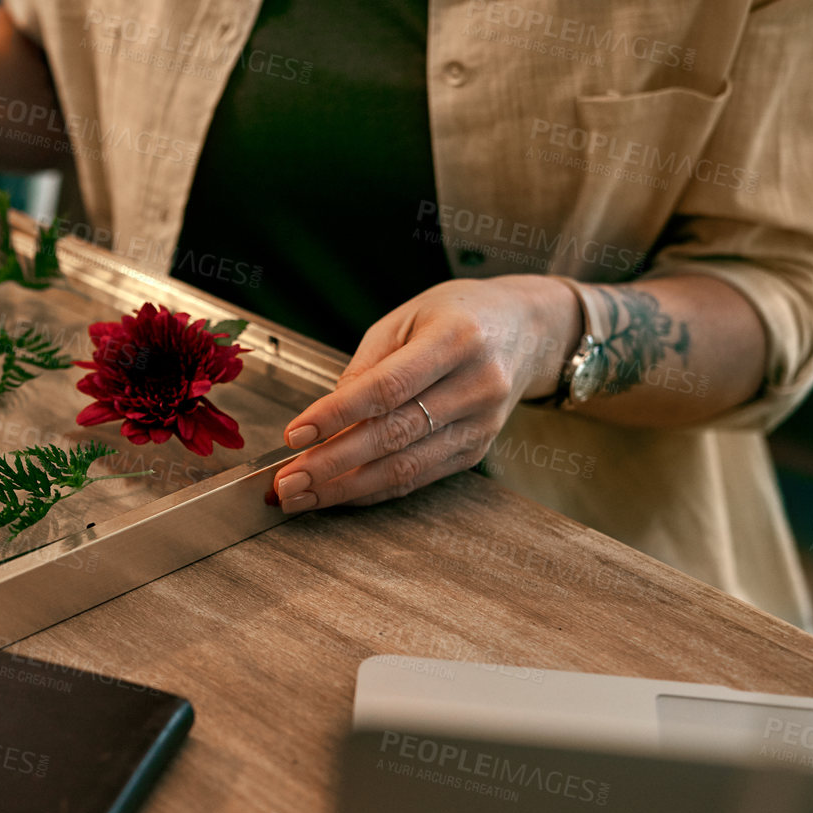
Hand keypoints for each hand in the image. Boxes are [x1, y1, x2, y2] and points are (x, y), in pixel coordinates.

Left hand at [272, 275, 579, 511]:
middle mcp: (477, 385)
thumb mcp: (405, 319)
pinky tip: (337, 495)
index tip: (293, 435)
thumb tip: (324, 417)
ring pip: (405, 467)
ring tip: (300, 497)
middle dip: (331, 465)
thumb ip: (366, 367)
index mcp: (456, 339)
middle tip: (285, 484)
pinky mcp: (478, 450)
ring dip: (345, 489)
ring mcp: (482, 424)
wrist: (527, 329)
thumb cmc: (456, 315)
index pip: (387, 387)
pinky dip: (372, 491)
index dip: (336, 415)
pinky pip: (418, 478)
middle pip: (393, 435)